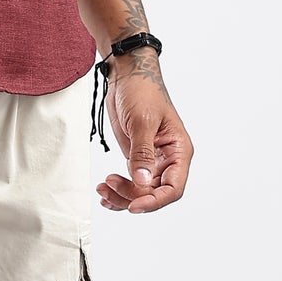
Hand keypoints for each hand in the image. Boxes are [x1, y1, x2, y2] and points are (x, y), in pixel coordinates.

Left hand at [96, 56, 192, 213]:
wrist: (128, 75)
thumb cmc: (143, 91)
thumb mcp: (142, 122)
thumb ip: (142, 153)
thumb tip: (142, 181)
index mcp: (178, 151)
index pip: (173, 188)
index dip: (155, 201)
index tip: (134, 205)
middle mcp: (168, 159)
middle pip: (155, 193)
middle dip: (132, 196)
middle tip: (108, 186)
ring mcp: (152, 160)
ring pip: (141, 191)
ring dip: (122, 196)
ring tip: (102, 189)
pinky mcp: (136, 158)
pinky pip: (131, 182)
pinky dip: (119, 191)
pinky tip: (106, 194)